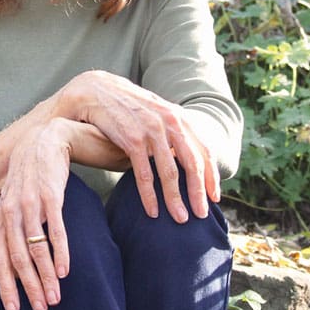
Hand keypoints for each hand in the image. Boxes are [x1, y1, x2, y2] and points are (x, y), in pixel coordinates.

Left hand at [0, 120, 73, 309]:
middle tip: (41, 309)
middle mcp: (11, 213)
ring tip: (55, 296)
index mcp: (0, 218)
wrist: (44, 140)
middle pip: (17, 258)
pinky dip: (59, 252)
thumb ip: (12, 229)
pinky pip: (54, 229)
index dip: (6, 286)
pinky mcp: (50, 195)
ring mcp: (30, 204)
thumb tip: (16, 261)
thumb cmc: (29, 177)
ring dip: (45, 276)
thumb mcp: (14, 202)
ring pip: (35, 248)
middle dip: (29, 287)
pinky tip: (64, 270)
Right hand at [56, 70, 219, 222]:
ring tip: (180, 219)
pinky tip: (153, 211)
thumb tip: (183, 157)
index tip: (214, 197)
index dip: (211, 176)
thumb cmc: (125, 106)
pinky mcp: (131, 139)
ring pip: (169, 172)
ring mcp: (150, 130)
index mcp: (177, 116)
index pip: (203, 150)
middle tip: (201, 215)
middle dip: (198, 192)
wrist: (95, 90)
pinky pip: (144, 174)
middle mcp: (169, 121)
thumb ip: (169, 131)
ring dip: (176, 199)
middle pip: (192, 163)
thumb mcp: (154, 112)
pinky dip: (149, 196)